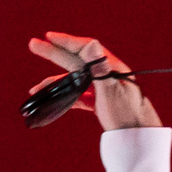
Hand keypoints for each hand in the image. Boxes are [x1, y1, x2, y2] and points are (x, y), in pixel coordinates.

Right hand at [26, 34, 158, 130]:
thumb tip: (91, 44)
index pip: (84, 48)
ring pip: (73, 80)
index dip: (65, 41)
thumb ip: (100, 67)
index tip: (48, 36)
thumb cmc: (127, 114)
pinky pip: (77, 96)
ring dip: (53, 82)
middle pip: (74, 61)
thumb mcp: (112, 90)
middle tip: (33, 44)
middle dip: (53, 53)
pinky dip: (64, 97)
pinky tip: (52, 101)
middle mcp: (104, 74)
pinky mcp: (98, 102)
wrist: (139, 135)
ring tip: (34, 89)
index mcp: (109, 67)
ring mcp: (101, 88)